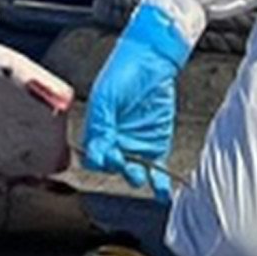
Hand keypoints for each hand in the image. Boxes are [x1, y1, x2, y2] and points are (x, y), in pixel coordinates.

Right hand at [82, 4, 195, 196]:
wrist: (152, 61)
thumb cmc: (123, 72)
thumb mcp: (107, 96)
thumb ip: (101, 123)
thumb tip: (96, 149)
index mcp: (98, 129)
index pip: (93, 154)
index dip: (98, 159)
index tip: (106, 157)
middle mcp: (115, 140)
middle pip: (111, 166)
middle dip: (116, 168)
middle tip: (123, 163)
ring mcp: (136, 144)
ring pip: (133, 171)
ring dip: (136, 177)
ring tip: (140, 175)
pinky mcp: (157, 145)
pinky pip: (157, 170)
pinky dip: (160, 184)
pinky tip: (163, 194)